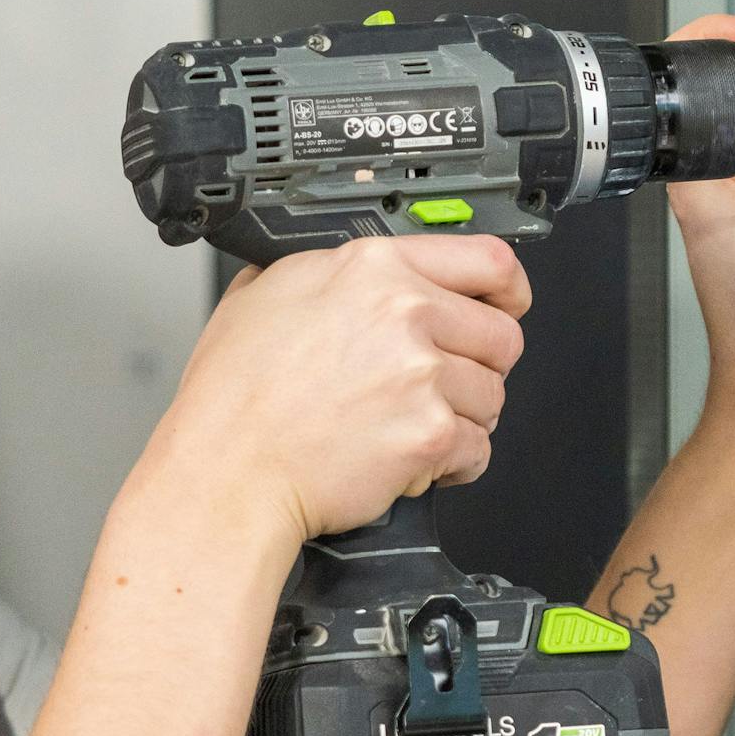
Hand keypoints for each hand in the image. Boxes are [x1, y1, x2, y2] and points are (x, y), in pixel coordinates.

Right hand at [143, 235, 530, 544]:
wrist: (225, 475)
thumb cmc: (233, 399)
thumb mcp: (265, 294)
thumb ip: (325, 273)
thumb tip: (351, 272)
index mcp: (372, 269)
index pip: (488, 260)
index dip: (508, 289)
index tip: (509, 304)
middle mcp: (404, 313)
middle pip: (502, 335)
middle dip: (480, 366)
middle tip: (444, 385)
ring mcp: (420, 374)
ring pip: (493, 395)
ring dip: (463, 417)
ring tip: (412, 425)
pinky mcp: (428, 433)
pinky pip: (477, 448)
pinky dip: (454, 463)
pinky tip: (414, 460)